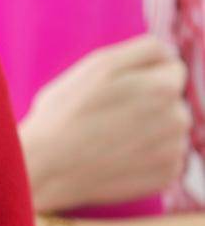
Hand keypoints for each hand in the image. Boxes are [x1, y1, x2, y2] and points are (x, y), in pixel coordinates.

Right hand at [19, 35, 189, 211]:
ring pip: (170, 127)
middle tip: (110, 114)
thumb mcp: (101, 65)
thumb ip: (145, 51)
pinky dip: (148, 155)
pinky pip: (166, 155)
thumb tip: (172, 55)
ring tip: (112, 136)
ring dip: (150, 128)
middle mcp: (177, 119)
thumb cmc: (67, 111)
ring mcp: (173, 150)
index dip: (143, 73)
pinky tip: (119, 156)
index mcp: (164, 87)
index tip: (117, 88)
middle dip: (149, 101)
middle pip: (173, 98)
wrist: (47, 167)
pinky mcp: (167, 174)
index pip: (172, 66)